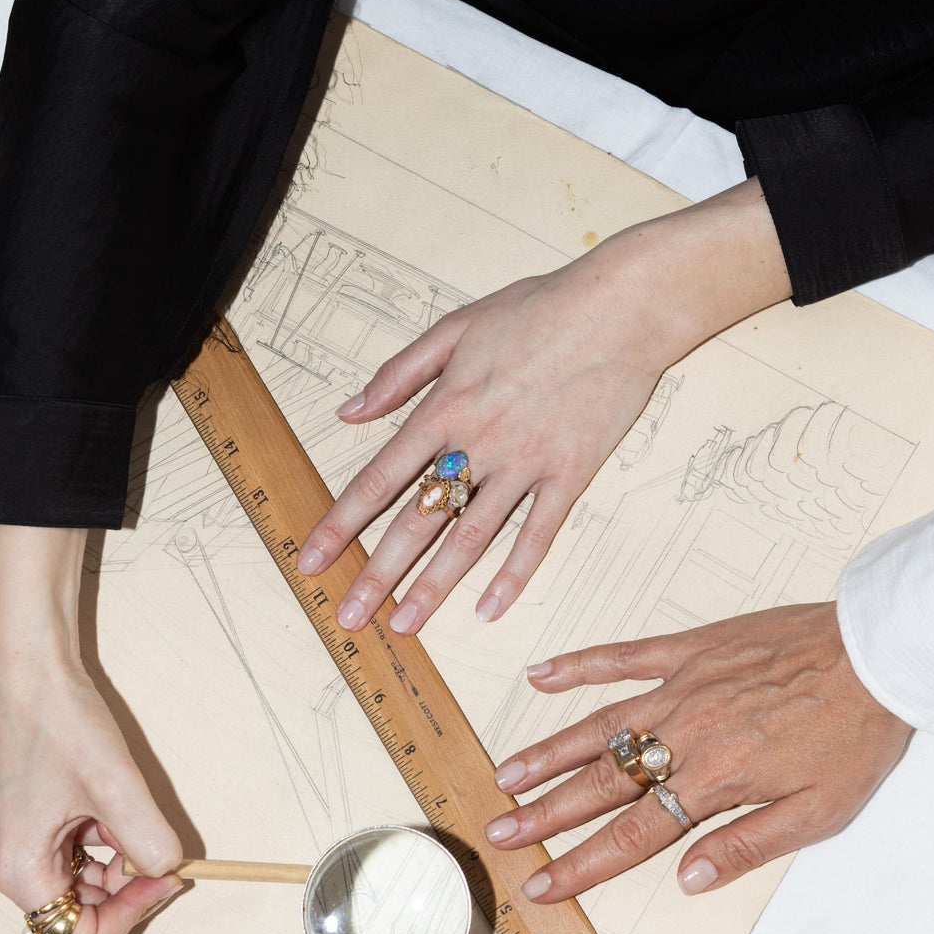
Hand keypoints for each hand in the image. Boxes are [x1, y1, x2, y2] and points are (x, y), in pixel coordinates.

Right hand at [0, 525, 184, 933]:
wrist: (29, 669)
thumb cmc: (59, 722)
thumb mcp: (116, 787)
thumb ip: (148, 841)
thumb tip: (169, 870)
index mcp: (22, 873)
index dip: (131, 917)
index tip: (164, 876)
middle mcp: (15, 870)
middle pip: (86, 918)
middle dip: (130, 890)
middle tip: (161, 848)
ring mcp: (25, 849)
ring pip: (88, 888)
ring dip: (122, 864)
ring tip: (131, 814)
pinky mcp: (37, 827)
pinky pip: (82, 857)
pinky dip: (110, 842)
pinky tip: (117, 805)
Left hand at [296, 180, 789, 635]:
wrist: (621, 308)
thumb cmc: (540, 309)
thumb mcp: (456, 327)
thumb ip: (399, 374)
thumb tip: (350, 410)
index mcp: (444, 408)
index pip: (378, 479)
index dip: (340, 524)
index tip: (312, 559)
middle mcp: (478, 443)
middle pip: (416, 520)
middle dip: (377, 573)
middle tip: (351, 615)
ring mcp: (525, 464)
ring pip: (470, 537)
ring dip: (434, 586)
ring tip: (405, 625)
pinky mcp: (569, 475)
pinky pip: (536, 535)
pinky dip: (513, 574)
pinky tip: (488, 610)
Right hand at [486, 602, 910, 899]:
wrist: (883, 650)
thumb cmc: (857, 734)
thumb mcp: (819, 812)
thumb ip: (748, 845)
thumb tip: (688, 879)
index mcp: (715, 780)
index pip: (633, 835)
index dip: (582, 864)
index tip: (541, 886)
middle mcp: (685, 734)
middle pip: (600, 784)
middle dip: (545, 814)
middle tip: (501, 832)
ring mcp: (682, 686)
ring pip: (598, 726)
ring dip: (548, 752)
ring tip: (505, 776)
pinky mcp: (692, 648)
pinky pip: (623, 657)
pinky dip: (580, 665)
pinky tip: (541, 676)